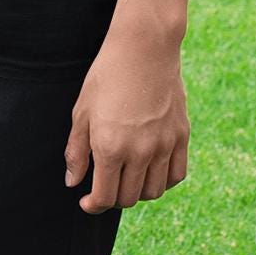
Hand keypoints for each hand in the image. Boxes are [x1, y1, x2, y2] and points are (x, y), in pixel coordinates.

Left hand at [63, 20, 189, 212]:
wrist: (144, 48)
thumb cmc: (106, 76)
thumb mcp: (82, 112)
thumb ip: (76, 151)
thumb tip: (73, 182)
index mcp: (110, 147)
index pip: (105, 197)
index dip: (93, 206)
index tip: (87, 201)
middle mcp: (140, 152)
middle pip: (129, 198)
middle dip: (113, 199)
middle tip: (105, 186)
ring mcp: (164, 145)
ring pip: (153, 191)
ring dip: (137, 192)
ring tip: (127, 178)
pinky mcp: (182, 136)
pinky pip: (176, 175)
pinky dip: (163, 181)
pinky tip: (150, 171)